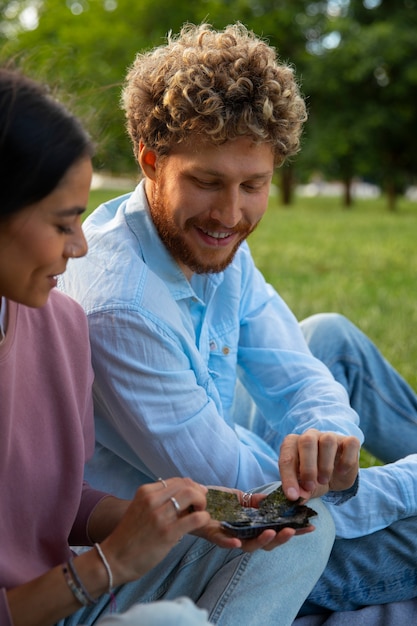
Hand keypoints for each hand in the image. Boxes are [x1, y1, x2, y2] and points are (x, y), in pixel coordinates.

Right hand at [100, 477, 209, 584]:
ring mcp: (159, 516)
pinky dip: (204, 518)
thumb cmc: (130, 536)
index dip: (191, 486)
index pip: (177, 480)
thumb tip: (185, 492)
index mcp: (145, 491)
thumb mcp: (141, 509)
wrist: (114, 559)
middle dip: (199, 493)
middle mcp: (152, 500)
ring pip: (192, 496)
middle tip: (201, 504)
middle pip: (186, 485)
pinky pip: (196, 518)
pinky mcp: (167, 533)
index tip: (196, 495)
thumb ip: (159, 500)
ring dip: (202, 503)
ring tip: (200, 514)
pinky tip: (201, 523)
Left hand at [193, 488, 314, 552]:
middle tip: (293, 530)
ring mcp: (230, 537)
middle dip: (281, 538)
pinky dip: (231, 543)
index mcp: (252, 526)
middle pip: (267, 543)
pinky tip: (238, 542)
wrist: (191, 498)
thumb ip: (256, 501)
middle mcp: (244, 535)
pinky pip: (224, 542)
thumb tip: (275, 500)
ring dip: (262, 541)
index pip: (277, 530)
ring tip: (273, 533)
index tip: (311, 526)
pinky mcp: (214, 535)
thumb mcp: (239, 496)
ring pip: (249, 546)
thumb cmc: (215, 499)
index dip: (294, 530)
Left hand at [278, 429, 359, 500]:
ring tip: (324, 480)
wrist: (336, 477)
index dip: (288, 477)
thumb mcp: (306, 487)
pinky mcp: (349, 442)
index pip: (287, 455)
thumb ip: (301, 491)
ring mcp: (330, 437)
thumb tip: (299, 498)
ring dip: (325, 464)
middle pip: (306, 441)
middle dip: (307, 467)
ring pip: (327, 440)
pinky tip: (341, 471)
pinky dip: (346, 460)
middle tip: (310, 486)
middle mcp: (310, 436)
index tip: (292, 496)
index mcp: (293, 444)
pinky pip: (350, 444)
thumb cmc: (314, 479)